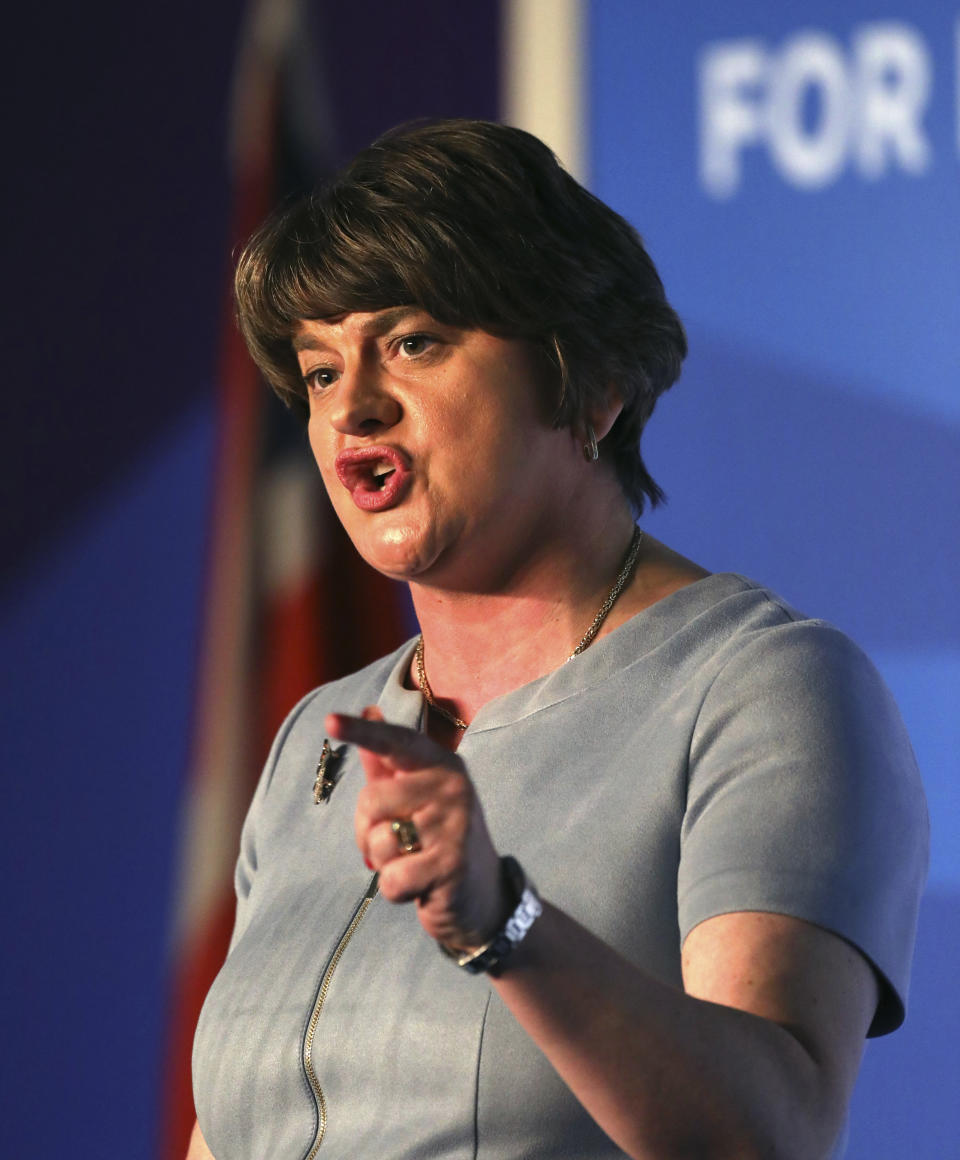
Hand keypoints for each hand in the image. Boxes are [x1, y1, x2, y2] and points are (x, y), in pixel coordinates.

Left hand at [326, 707, 506, 949]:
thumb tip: (369, 709)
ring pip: (380, 841)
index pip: (396, 741)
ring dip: (384, 862)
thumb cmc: (437, 839)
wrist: (483, 896)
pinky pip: (392, 879)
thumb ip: (386, 759)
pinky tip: (421, 886)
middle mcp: (453, 787)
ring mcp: (455, 825)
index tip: (329, 720)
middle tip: (399, 842)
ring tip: (413, 862)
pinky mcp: (452, 866)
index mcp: (441, 764)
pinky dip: (396, 889)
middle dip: (368, 830)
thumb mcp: (414, 795)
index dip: (361, 731)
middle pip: (371, 800)